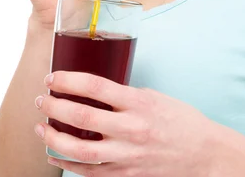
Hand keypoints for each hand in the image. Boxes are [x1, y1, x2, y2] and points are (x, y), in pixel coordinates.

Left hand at [34, 71, 214, 175]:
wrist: (203, 154)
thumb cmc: (180, 120)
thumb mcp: (154, 96)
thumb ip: (125, 95)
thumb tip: (95, 91)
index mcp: (138, 103)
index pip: (96, 86)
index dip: (69, 80)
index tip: (53, 77)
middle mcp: (131, 129)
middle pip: (82, 116)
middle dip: (55, 106)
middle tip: (43, 99)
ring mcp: (127, 155)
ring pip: (79, 149)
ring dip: (54, 137)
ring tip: (41, 126)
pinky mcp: (125, 175)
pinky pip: (89, 172)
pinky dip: (67, 163)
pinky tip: (53, 153)